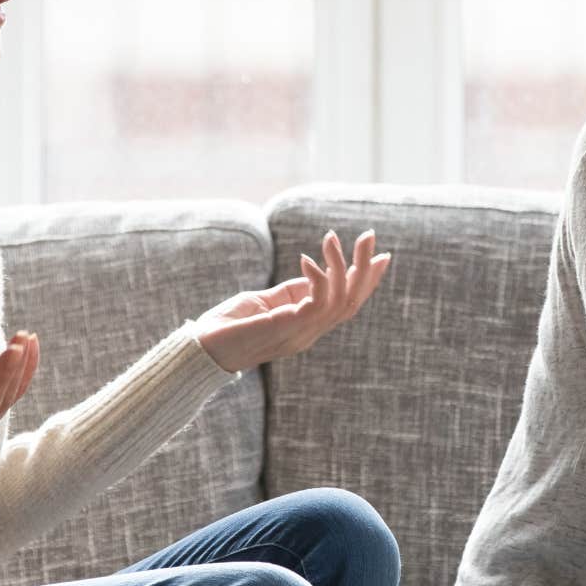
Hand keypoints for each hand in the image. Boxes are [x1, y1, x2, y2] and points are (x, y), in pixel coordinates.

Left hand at [194, 229, 391, 372]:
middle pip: (352, 302)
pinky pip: (316, 304)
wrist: (202, 350)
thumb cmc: (230, 325)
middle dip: (365, 268)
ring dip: (341, 266)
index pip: (348, 304)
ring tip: (332, 237)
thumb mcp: (267, 303)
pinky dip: (318, 279)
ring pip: (340, 302)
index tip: (382, 255)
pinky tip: (307, 259)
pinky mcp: (286, 328)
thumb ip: (292, 292)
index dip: (367, 281)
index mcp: (309, 327)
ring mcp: (300, 334)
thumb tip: (314, 270)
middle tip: (369, 235)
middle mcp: (310, 333)